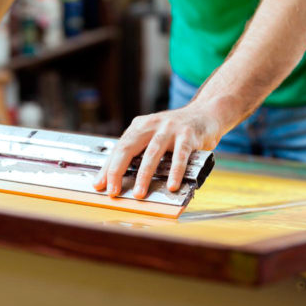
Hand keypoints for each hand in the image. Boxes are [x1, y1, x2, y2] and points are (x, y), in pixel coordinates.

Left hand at [93, 103, 220, 198]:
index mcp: (140, 126)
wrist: (205, 112)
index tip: (99, 185)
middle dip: (117, 170)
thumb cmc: (176, 130)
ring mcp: (170, 129)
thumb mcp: (154, 135)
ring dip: (144, 175)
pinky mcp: (188, 135)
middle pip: (128, 147)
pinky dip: (175, 172)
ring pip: (152, 153)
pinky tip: (172, 185)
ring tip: (139, 193)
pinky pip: (180, 156)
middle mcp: (152, 124)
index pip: (119, 148)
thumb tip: (120, 177)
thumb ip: (139, 152)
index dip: (108, 167)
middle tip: (113, 190)